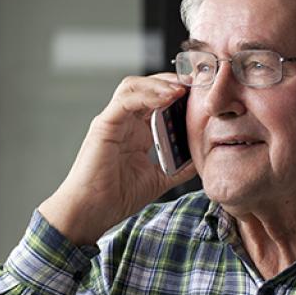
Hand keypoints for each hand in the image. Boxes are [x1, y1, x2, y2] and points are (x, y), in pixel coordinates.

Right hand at [37, 73, 197, 245]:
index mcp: (137, 132)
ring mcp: (113, 121)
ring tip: (181, 89)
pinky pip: (125, 100)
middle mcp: (124, 122)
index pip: (157, 101)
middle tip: (195, 84)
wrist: (93, 212)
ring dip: (159, 84)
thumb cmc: (117, 197)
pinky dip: (146, 95)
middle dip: (171, 81)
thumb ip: (178, 167)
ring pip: (134, 86)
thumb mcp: (159, 179)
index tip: (201, 94)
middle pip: (146, 87)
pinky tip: (166, 98)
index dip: (178, 93)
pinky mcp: (104, 125)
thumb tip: (202, 159)